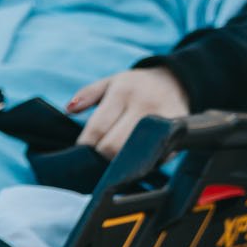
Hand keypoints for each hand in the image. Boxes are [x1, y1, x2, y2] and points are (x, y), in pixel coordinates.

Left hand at [67, 67, 189, 159]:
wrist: (177, 82)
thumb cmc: (135, 87)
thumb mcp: (110, 83)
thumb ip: (86, 95)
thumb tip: (68, 109)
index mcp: (125, 92)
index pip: (97, 130)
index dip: (85, 146)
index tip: (82, 150)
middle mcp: (146, 106)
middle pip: (113, 148)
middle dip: (100, 156)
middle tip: (98, 155)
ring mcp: (165, 121)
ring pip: (132, 158)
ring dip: (119, 164)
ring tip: (114, 158)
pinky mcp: (178, 136)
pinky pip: (153, 159)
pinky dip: (140, 164)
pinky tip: (135, 157)